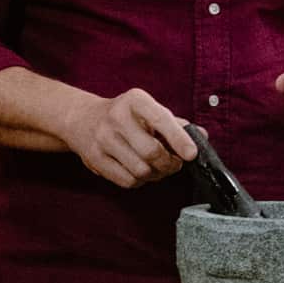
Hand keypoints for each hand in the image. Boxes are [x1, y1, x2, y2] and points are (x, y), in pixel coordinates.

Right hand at [63, 88, 196, 188]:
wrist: (82, 119)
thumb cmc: (124, 115)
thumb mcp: (148, 110)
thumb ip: (175, 124)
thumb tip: (201, 136)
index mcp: (135, 100)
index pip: (161, 119)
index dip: (179, 139)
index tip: (191, 154)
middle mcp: (117, 117)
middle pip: (151, 152)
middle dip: (169, 164)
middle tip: (174, 164)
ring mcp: (103, 139)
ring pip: (140, 170)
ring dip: (155, 175)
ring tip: (156, 168)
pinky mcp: (95, 159)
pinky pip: (127, 181)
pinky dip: (139, 181)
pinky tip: (139, 171)